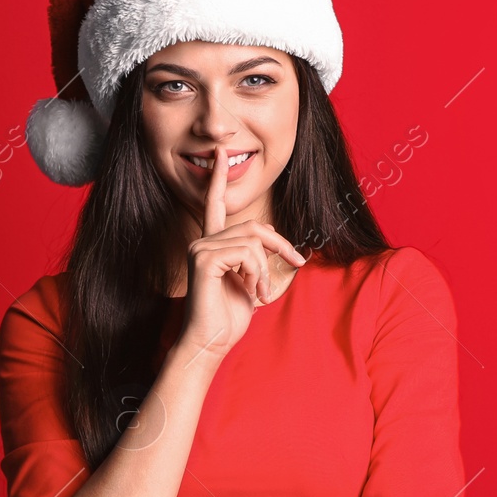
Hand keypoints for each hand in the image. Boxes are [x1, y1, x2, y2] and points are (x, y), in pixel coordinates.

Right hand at [178, 142, 305, 357]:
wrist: (210, 343)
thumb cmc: (228, 318)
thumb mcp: (250, 282)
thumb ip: (256, 258)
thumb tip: (275, 239)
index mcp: (211, 243)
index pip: (214, 204)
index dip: (219, 178)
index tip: (222, 153)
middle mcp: (202, 241)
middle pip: (254, 226)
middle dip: (280, 244)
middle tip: (296, 263)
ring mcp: (200, 248)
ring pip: (253, 241)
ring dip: (266, 271)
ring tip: (260, 293)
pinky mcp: (203, 259)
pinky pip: (247, 254)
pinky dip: (258, 275)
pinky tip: (253, 294)